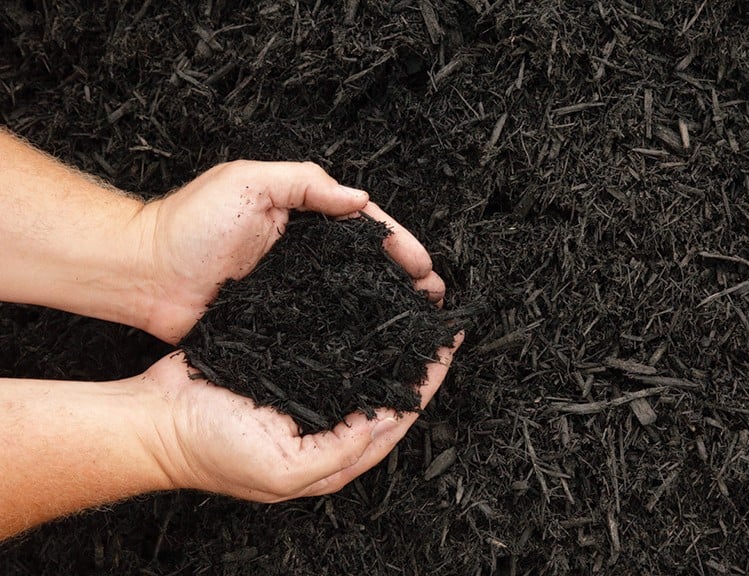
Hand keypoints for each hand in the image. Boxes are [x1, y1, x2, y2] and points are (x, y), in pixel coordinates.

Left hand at [133, 160, 445, 342]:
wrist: (142, 275)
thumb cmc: (189, 223)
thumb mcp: (249, 182)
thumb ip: (305, 183)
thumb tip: (361, 200)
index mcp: (301, 215)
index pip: (364, 227)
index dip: (399, 244)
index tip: (424, 267)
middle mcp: (303, 253)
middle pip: (367, 264)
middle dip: (405, 279)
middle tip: (435, 301)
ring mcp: (293, 288)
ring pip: (351, 297)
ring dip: (386, 308)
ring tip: (418, 326)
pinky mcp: (277, 320)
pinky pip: (323, 324)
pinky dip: (351, 334)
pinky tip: (374, 348)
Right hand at [143, 332, 462, 500]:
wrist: (154, 418)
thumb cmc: (210, 451)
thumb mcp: (280, 470)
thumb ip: (336, 454)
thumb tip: (381, 423)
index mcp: (334, 454)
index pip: (397, 417)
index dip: (426, 384)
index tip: (448, 348)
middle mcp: (328, 423)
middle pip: (386, 389)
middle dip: (417, 358)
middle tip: (440, 321)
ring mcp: (308, 393)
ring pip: (363, 364)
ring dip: (388, 340)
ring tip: (413, 309)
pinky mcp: (287, 365)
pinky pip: (330, 347)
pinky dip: (352, 330)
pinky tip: (366, 308)